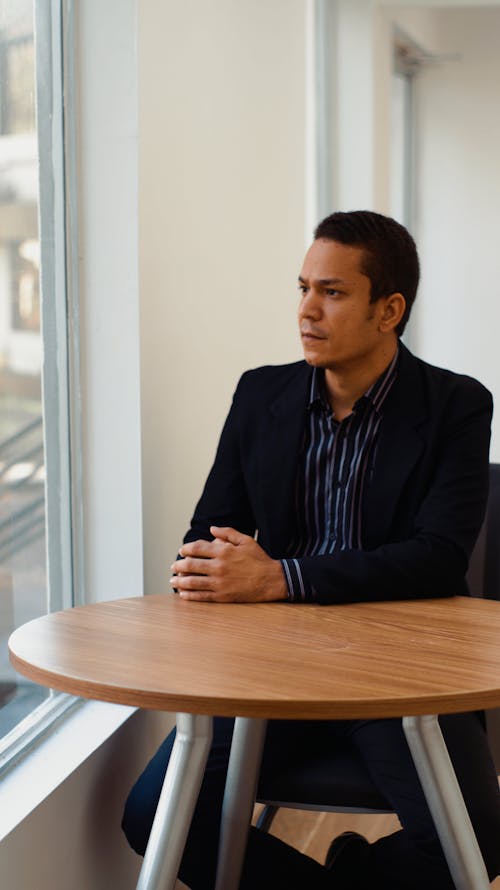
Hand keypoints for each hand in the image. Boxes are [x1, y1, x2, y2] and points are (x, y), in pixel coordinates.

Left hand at [169, 526, 287, 602]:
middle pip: (191, 565)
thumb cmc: (259, 559)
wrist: (271, 580)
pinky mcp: (222, 596)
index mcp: (223, 551)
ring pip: (193, 582)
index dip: (186, 549)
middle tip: (173, 566)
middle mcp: (219, 567)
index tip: (182, 551)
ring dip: (179, 582)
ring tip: (173, 581)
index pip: (197, 548)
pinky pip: (201, 596)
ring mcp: (219, 583)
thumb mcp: (245, 540)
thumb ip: (227, 533)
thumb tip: (211, 529)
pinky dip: (189, 596)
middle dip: (178, 565)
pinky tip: (183, 595)